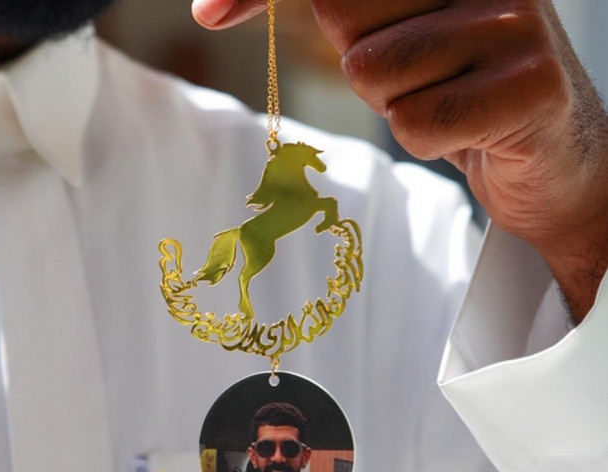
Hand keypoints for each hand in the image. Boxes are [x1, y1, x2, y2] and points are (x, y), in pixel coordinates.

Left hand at [193, 0, 607, 320]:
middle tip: (420, 76)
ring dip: (398, 108)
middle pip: (344, 13)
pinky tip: (469, 136)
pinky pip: (415, 125)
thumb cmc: (465, 92)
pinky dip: (428, 144)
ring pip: (375, 74)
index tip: (210, 11)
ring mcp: (514, 21)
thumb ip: (341, 5)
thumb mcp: (400, 33)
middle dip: (360, 58)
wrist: (556, 161)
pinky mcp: (526, 86)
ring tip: (450, 104)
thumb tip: (214, 5)